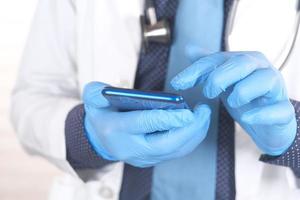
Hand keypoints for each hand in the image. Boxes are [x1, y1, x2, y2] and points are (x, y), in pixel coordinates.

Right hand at [83, 82, 210, 166]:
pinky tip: (198, 125)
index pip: (145, 124)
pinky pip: (176, 152)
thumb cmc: (101, 114)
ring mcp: (143, 157)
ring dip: (194, 134)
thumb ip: (96, 92)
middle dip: (189, 130)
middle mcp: (131, 148)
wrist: (101, 139)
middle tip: (203, 112)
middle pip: (165, 144)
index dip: (168, 119)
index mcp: (116, 130)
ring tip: (204, 116)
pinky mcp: (153, 159)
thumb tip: (108, 90)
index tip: (188, 112)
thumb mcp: (93, 99)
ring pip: (174, 150)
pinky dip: (190, 139)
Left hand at [171, 51, 296, 155]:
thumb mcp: (224, 81)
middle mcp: (263, 70)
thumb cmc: (245, 98)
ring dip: (242, 91)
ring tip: (231, 102)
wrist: (268, 124)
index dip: (195, 70)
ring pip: (264, 80)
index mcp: (246, 61)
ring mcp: (276, 90)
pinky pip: (277, 109)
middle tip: (207, 92)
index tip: (177, 83)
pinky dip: (261, 113)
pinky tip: (247, 117)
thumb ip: (209, 66)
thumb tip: (189, 48)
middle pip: (241, 63)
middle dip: (219, 77)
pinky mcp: (284, 111)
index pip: (217, 59)